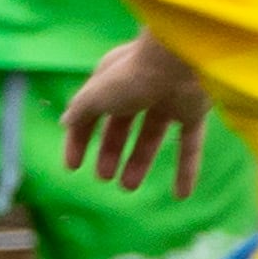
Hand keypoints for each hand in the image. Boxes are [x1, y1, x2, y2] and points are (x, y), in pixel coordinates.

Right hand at [62, 36, 208, 197]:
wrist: (181, 63)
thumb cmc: (132, 76)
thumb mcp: (96, 95)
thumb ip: (80, 111)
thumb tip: (64, 123)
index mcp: (110, 80)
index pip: (89, 112)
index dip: (78, 139)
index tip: (73, 167)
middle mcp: (137, 89)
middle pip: (120, 126)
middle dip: (110, 152)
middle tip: (103, 177)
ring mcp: (167, 101)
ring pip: (150, 136)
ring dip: (139, 162)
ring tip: (128, 186)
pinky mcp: (193, 112)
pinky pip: (188, 145)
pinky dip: (186, 170)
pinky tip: (181, 195)